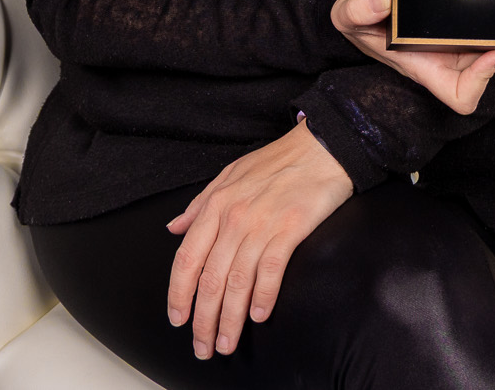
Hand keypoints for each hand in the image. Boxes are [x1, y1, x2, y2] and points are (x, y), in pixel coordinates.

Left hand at [165, 120, 351, 359]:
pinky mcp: (290, 229)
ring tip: (227, 343)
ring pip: (237, 282)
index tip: (177, 319)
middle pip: (210, 279)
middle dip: (203, 320)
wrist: (321, 147)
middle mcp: (234, 218)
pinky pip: (270, 270)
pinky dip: (263, 297)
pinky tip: (259, 316)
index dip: (179, 293)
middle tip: (203, 347)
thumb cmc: (276, 161)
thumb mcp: (229, 175)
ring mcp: (261, 224)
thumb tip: (174, 227)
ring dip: (230, 319)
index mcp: (215, 205)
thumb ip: (199, 204)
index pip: (187, 258)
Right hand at [330, 0, 494, 114]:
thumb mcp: (346, 14)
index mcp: (425, 66)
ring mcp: (459, 37)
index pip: (461, 94)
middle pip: (493, 61)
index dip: (482, 81)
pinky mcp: (464, 16)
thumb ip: (357, 10)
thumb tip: (384, 0)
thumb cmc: (358, 16)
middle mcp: (449, 56)